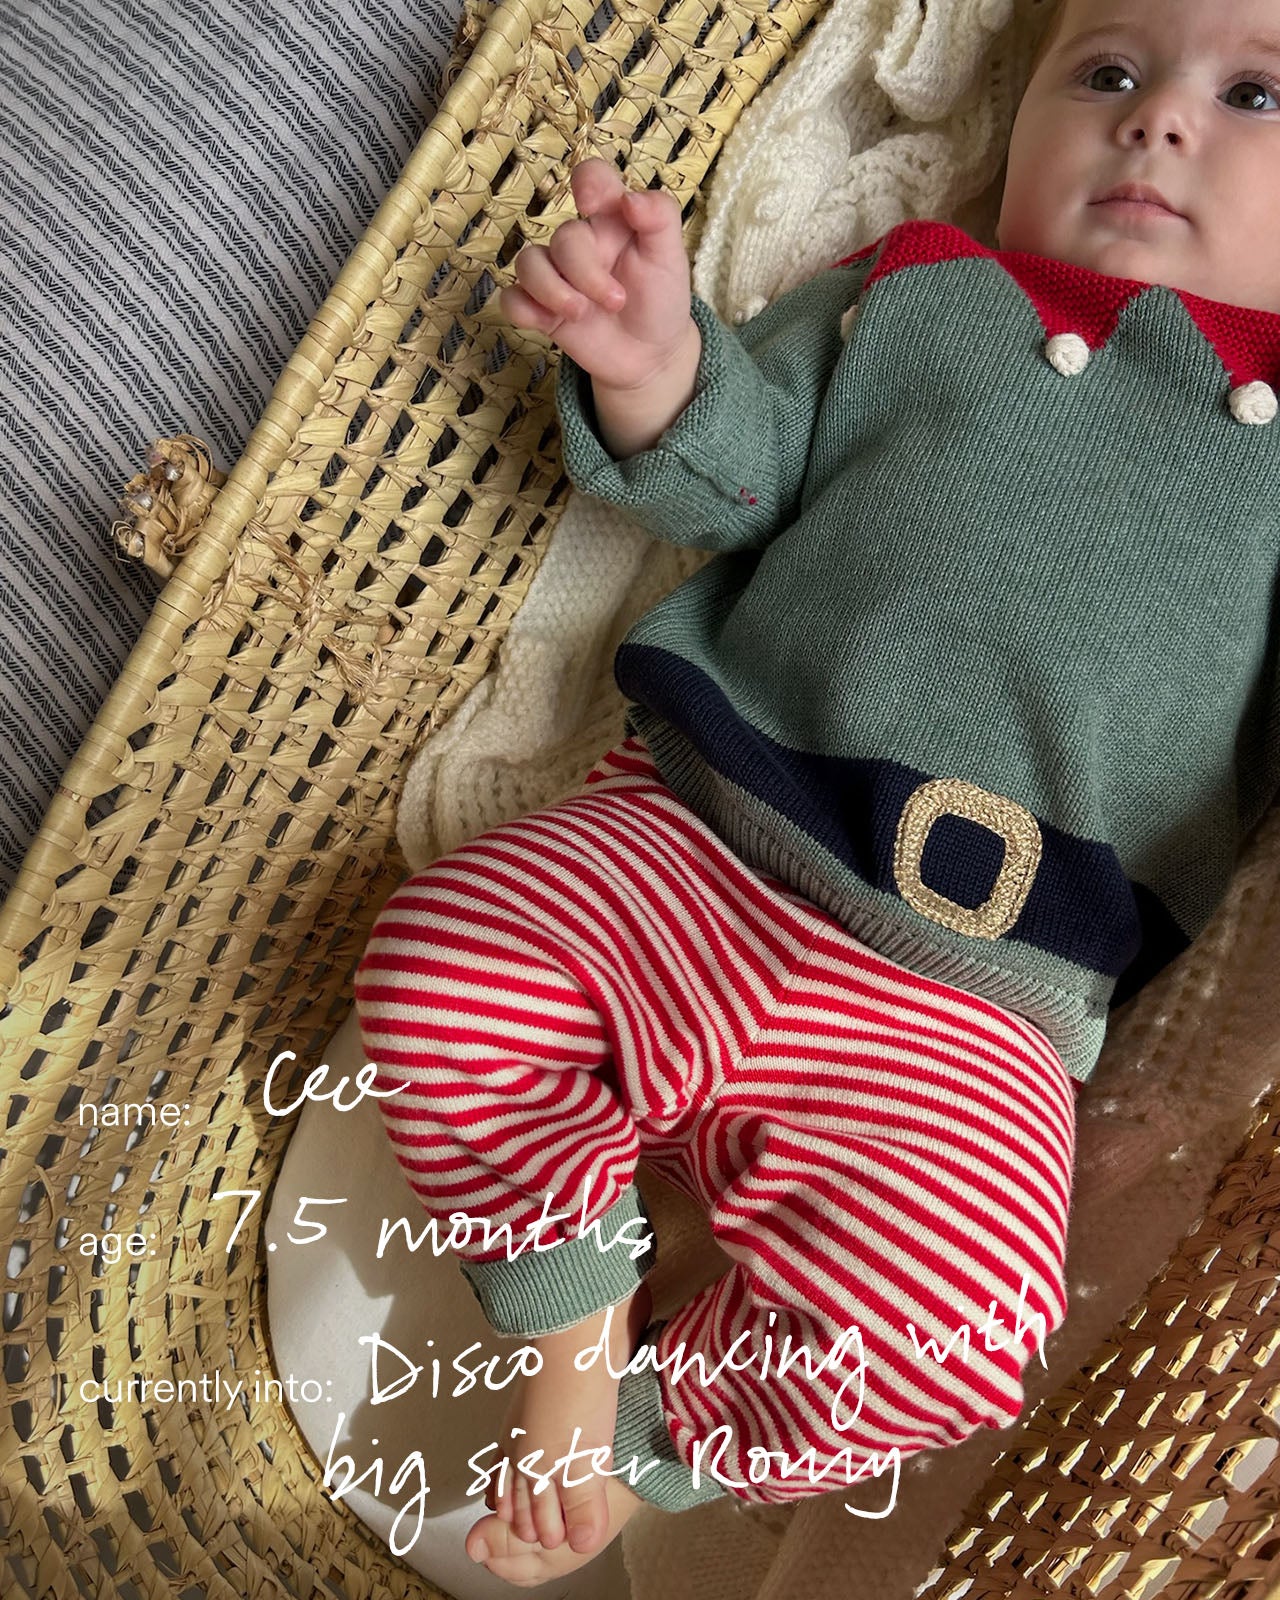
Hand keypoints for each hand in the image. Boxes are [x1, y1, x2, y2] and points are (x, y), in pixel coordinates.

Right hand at [500, 156, 693, 390]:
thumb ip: (660, 217)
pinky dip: (523, 309)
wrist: (652, 354)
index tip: (591, 205)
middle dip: (586, 273)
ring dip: (551, 290)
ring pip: (528, 263)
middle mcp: (581, 244)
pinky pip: (512, 299)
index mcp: (612, 221)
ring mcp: (559, 276)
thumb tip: (630, 199)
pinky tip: (548, 323)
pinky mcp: (543, 309)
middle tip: (616, 302)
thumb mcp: (672, 256)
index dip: (587, 181)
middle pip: (564, 238)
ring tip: (581, 314)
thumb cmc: (661, 299)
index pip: (592, 178)